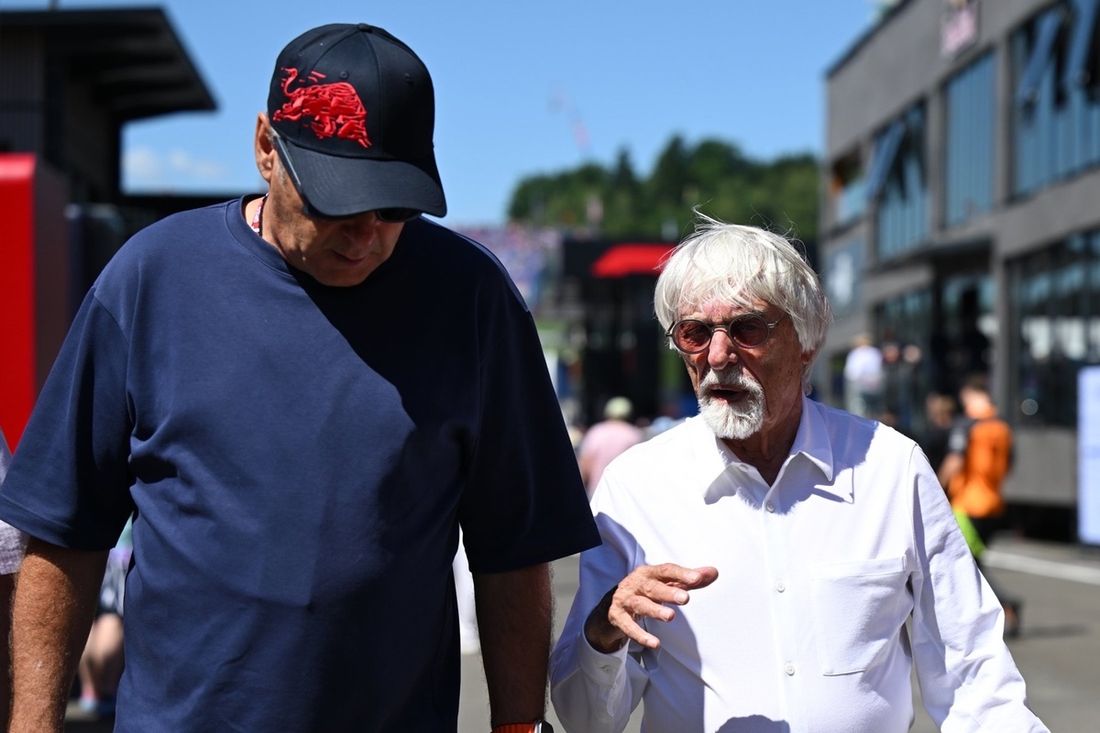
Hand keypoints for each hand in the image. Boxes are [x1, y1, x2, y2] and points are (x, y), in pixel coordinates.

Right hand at [583, 563, 718, 652]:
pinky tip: (655, 643)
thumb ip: (690, 579)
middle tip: (685, 598)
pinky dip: (640, 635)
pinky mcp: (618, 617)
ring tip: (670, 617)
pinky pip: (628, 626)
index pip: (666, 570)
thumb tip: (713, 572)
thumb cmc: (646, 590)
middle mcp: (636, 584)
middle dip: (668, 592)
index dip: (681, 574)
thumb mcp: (666, 583)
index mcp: (649, 572)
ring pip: (640, 605)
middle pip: (652, 587)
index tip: (697, 578)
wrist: (614, 603)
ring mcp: (625, 600)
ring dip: (654, 610)